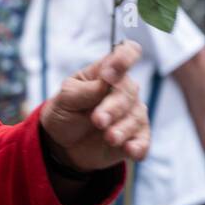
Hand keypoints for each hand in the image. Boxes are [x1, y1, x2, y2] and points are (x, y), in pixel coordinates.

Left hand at [39, 40, 150, 170]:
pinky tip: (130, 150)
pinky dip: (138, 146)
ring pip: (135, 117)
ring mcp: (131, 114)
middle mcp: (123, 91)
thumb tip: (107, 80)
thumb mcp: (65, 98)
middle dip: (113, 107)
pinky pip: (143, 141)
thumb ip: (86, 89)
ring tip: (109, 138)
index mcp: (107, 73)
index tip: (110, 74)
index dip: (125, 58)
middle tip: (97, 120)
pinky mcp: (135, 138)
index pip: (126, 53)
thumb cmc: (65, 112)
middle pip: (128, 92)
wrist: (62, 144)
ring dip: (122, 128)